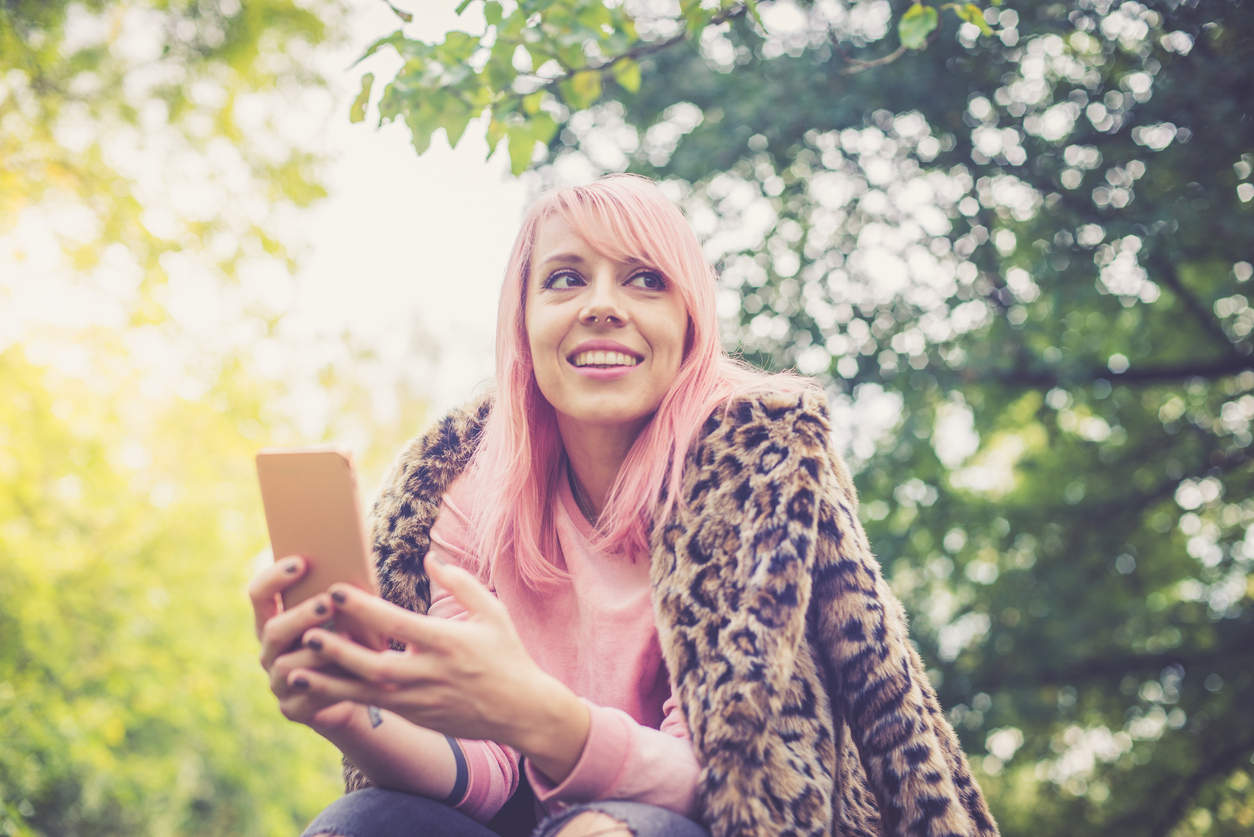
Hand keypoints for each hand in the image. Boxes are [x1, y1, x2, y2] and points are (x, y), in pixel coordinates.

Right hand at [247, 555, 356, 732]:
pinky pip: (306, 698)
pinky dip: (329, 684)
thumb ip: (337, 599)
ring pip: (288, 666)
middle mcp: (270, 651)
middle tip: (328, 601)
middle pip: (273, 630)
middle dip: (301, 615)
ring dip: (318, 651)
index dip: (275, 577)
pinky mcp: (293, 709)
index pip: (259, 595)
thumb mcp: (343, 618)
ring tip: (347, 639)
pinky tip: (350, 674)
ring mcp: (278, 682)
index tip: (301, 561)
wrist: (353, 692)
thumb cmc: (349, 643)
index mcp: (274, 621)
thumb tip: (353, 566)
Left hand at [289, 554, 589, 778]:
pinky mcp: (416, 715)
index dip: (364, 608)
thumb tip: (430, 559)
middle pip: (374, 664)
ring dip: (329, 682)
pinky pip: (372, 706)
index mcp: (448, 642)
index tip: (336, 591)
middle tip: (304, 633)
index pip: (397, 623)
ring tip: (294, 670)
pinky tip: (318, 689)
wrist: (521, 711)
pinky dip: (343, 697)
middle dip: (337, 650)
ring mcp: (421, 699)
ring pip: (366, 692)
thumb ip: (461, 584)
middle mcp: (430, 673)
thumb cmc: (507, 655)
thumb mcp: (493, 614)